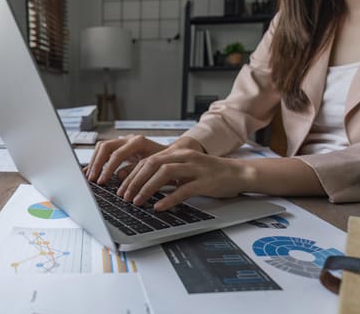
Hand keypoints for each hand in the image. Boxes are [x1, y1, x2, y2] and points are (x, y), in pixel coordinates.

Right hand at [86, 135, 166, 184]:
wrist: (175, 154)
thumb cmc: (168, 161)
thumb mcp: (155, 168)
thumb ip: (137, 172)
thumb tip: (118, 178)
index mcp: (138, 142)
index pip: (117, 154)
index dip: (107, 168)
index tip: (102, 181)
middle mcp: (129, 139)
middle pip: (106, 147)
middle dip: (96, 164)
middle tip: (92, 179)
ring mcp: (124, 141)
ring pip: (103, 147)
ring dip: (94, 161)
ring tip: (90, 176)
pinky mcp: (121, 147)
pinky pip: (105, 151)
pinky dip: (97, 160)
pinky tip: (92, 171)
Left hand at [117, 148, 246, 210]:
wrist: (238, 173)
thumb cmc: (210, 173)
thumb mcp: (185, 169)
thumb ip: (166, 173)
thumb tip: (142, 184)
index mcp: (177, 153)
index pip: (147, 160)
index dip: (132, 174)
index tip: (121, 187)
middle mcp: (184, 157)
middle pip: (152, 164)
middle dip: (135, 180)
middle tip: (124, 196)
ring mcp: (195, 168)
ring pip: (165, 173)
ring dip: (147, 188)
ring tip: (137, 201)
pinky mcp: (205, 181)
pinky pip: (183, 189)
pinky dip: (169, 198)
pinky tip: (159, 206)